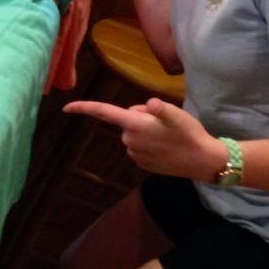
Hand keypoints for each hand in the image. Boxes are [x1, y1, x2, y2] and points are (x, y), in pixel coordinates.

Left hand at [63, 97, 225, 179]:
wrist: (203, 161)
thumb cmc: (190, 134)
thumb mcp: (177, 115)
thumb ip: (160, 109)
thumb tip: (149, 105)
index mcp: (135, 125)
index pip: (104, 113)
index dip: (84, 108)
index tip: (66, 107)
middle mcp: (130, 141)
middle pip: (126, 119)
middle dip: (140, 116)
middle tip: (164, 121)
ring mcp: (135, 154)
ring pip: (134, 132)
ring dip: (146, 129)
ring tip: (169, 134)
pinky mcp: (143, 163)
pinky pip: (140, 145)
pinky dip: (150, 142)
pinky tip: (167, 146)